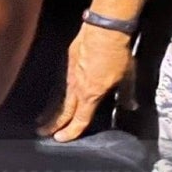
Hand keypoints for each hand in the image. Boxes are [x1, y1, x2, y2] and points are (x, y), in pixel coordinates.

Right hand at [39, 23, 132, 141]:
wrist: (103, 31)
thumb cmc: (117, 54)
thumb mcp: (127, 77)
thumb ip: (126, 94)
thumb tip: (131, 106)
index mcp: (92, 95)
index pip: (80, 119)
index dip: (71, 131)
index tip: (61, 139)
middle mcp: (77, 89)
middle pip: (63, 111)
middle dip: (53, 125)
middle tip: (43, 134)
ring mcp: (70, 76)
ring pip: (59, 99)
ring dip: (50, 111)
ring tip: (41, 120)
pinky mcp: (67, 65)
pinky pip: (61, 85)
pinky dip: (55, 95)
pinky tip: (54, 97)